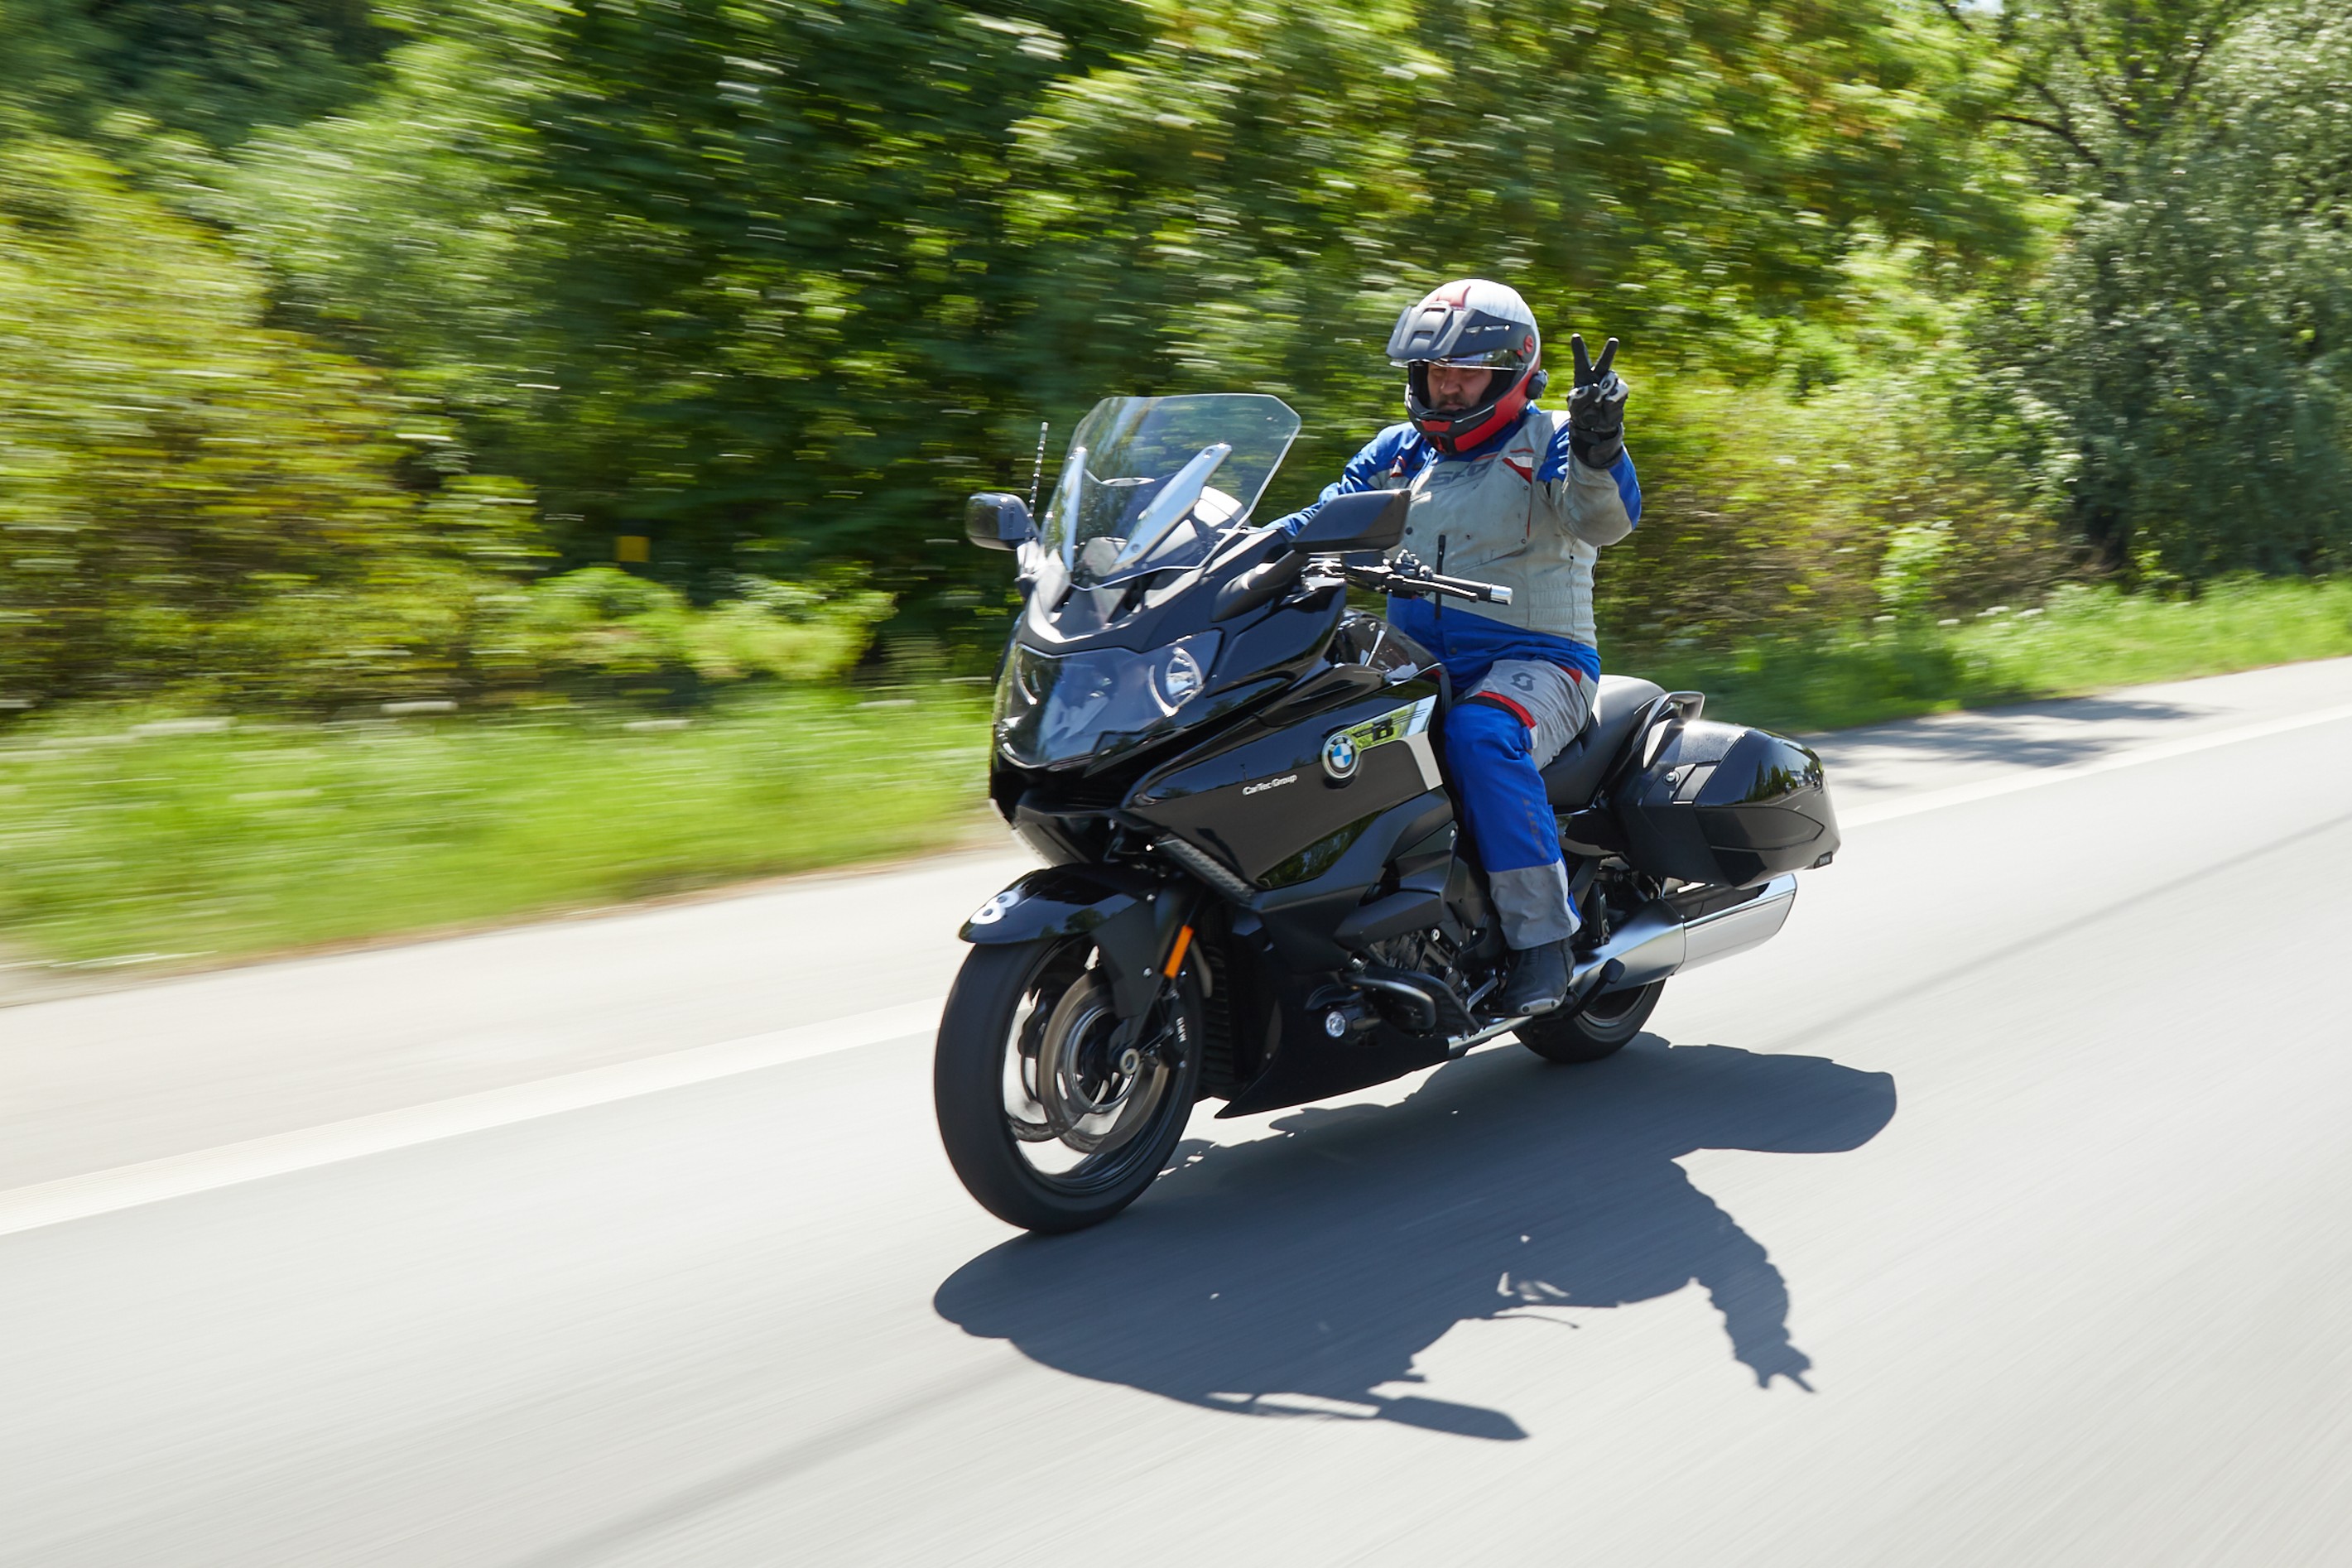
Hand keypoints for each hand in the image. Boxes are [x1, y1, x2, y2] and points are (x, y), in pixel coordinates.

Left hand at [1567, 333, 1628, 468]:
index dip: (1579, 348)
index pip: (1581, 360)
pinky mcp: (1621, 393)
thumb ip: (1581, 398)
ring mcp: (1611, 384)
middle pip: (1604, 362)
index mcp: (1583, 376)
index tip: (1575, 336)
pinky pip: (1619, 392)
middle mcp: (1599, 376)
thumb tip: (1596, 388)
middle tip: (1614, 341)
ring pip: (1612, 378)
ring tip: (1598, 400)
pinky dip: (1612, 399)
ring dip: (1605, 389)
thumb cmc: (1582, 413)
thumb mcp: (1574, 407)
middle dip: (1610, 351)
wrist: (1595, 428)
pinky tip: (1606, 404)